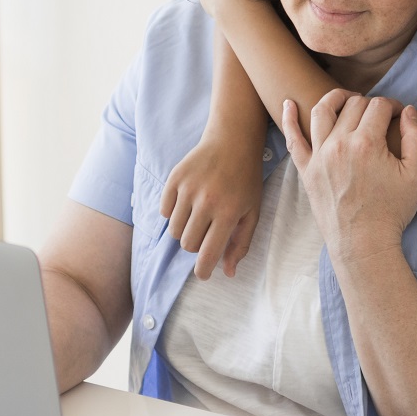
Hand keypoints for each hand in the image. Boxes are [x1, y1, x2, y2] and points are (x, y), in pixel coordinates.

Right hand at [159, 135, 261, 278]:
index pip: (208, 254)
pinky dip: (173, 213)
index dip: (204, 270)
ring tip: (197, 217)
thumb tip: (228, 273)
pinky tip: (187, 202)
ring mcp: (188, 189)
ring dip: (184, 230)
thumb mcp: (252, 212)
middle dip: (195, 246)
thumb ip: (241, 244)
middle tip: (205, 233)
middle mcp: (206, 202)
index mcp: (228, 213)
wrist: (232, 141)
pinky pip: (164, 211)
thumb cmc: (246, 180)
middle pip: (187, 244)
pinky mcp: (174, 178)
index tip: (203, 274)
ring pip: (173, 230)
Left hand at [282, 89, 416, 262]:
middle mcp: (339, 144)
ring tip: (346, 99)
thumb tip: (409, 111)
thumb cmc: (392, 211)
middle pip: (353, 106)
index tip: (399, 115)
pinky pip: (293, 139)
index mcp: (367, 143)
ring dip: (335, 99)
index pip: (379, 106)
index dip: (393, 106)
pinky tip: (288, 103)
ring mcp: (319, 156)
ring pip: (322, 111)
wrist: (363, 244)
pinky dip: (288, 119)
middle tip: (379, 116)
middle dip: (370, 104)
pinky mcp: (306, 170)